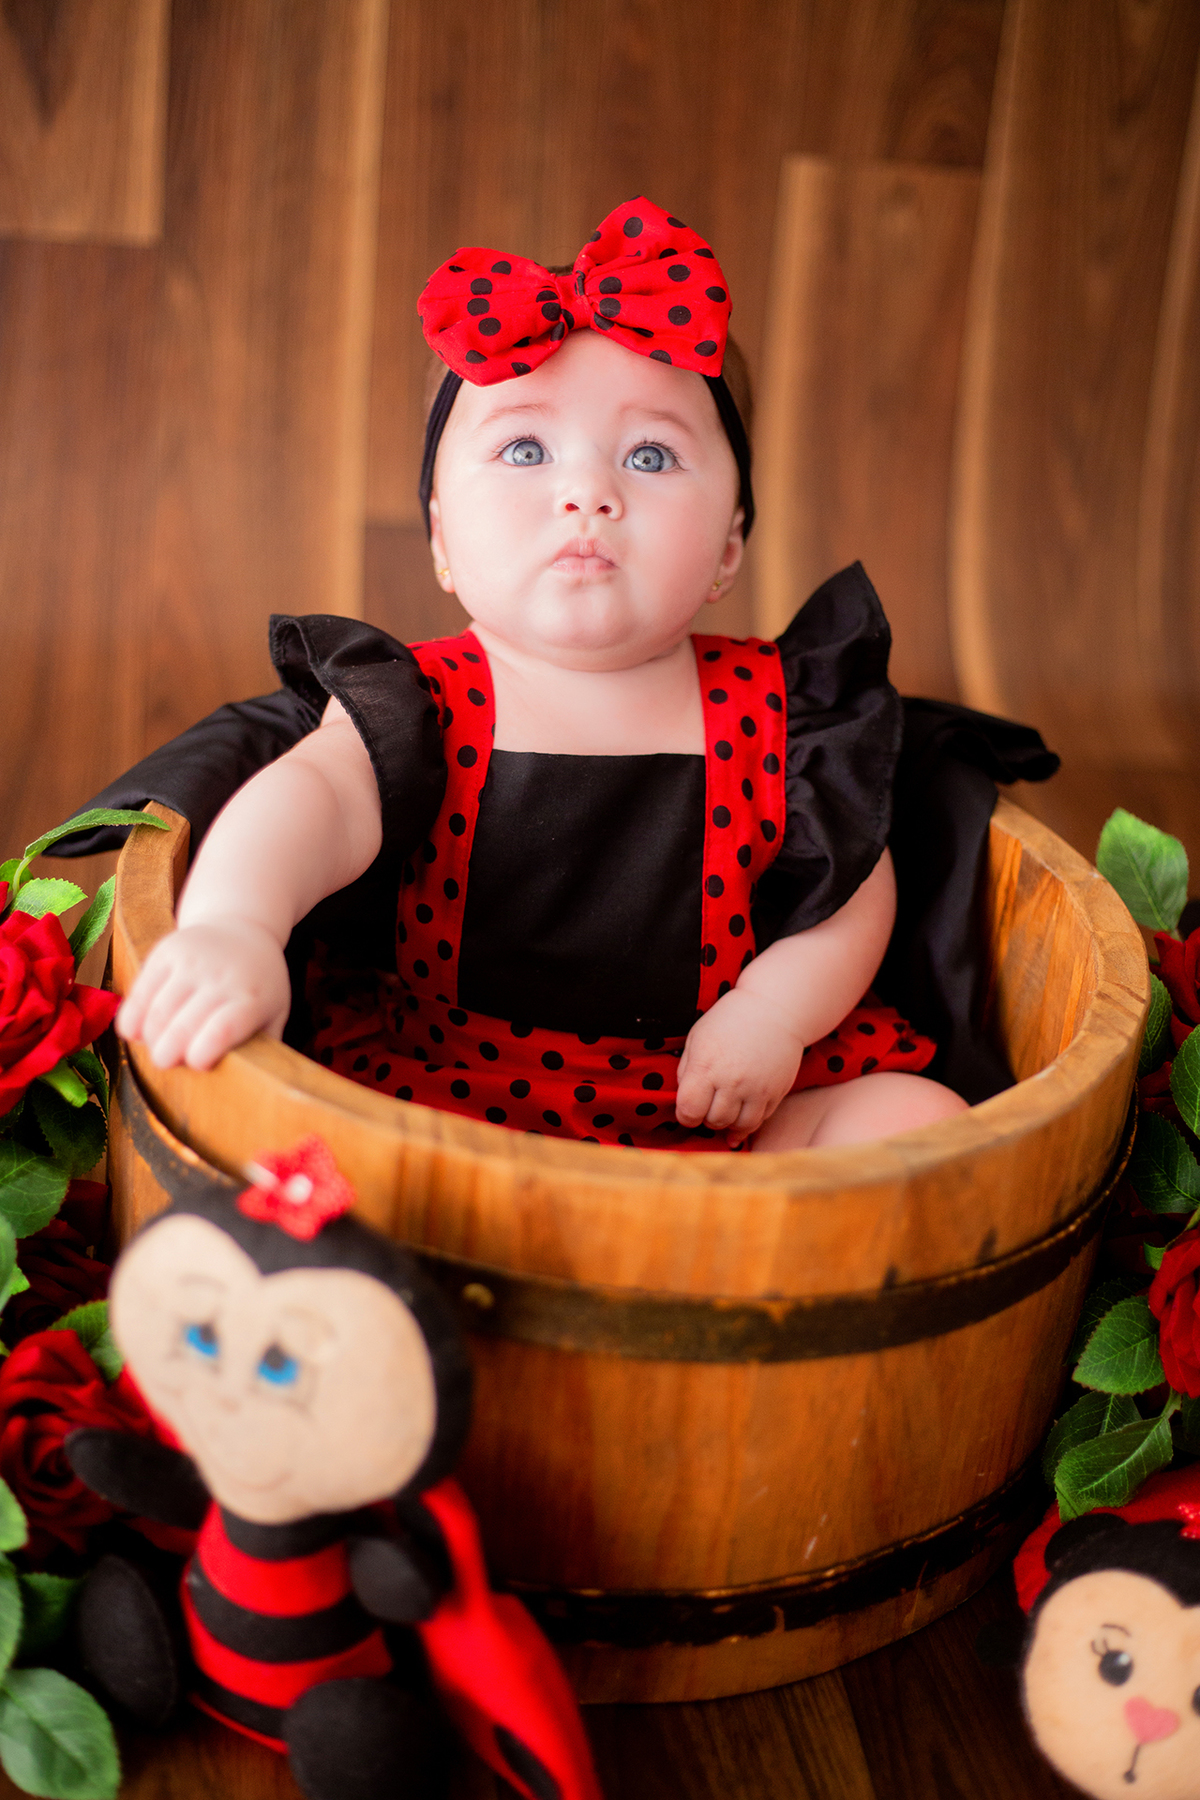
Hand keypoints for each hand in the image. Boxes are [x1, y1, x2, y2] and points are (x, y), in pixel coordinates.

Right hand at [115, 918, 291, 1070]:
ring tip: (155, 1048)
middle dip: (168, 1052)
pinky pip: (140, 990)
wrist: (243, 927)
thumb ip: (267, 1046)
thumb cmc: (259, 984)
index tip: (195, 1065)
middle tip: (165, 1063)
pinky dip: (131, 1016)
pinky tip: (133, 1032)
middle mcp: (221, 977)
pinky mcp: (167, 951)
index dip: (202, 1052)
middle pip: (184, 1024)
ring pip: (158, 1009)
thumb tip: (260, 1086)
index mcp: (251, 998)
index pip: (222, 1029)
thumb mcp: (276, 1011)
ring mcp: (192, 961)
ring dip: (150, 1037)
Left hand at [675, 987, 804, 1147]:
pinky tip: (742, 1109)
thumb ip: (685, 1071)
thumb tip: (685, 1101)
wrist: (774, 1009)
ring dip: (728, 1122)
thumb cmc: (729, 1021)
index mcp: (706, 1066)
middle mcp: (732, 1081)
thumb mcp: (697, 1038)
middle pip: (713, 1121)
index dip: (685, 1114)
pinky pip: (759, 1120)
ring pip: (738, 1126)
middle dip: (706, 1117)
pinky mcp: (776, 1092)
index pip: (689, 1111)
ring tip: (725, 1107)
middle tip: (708, 1103)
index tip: (689, 1107)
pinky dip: (748, 1120)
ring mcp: (757, 1089)